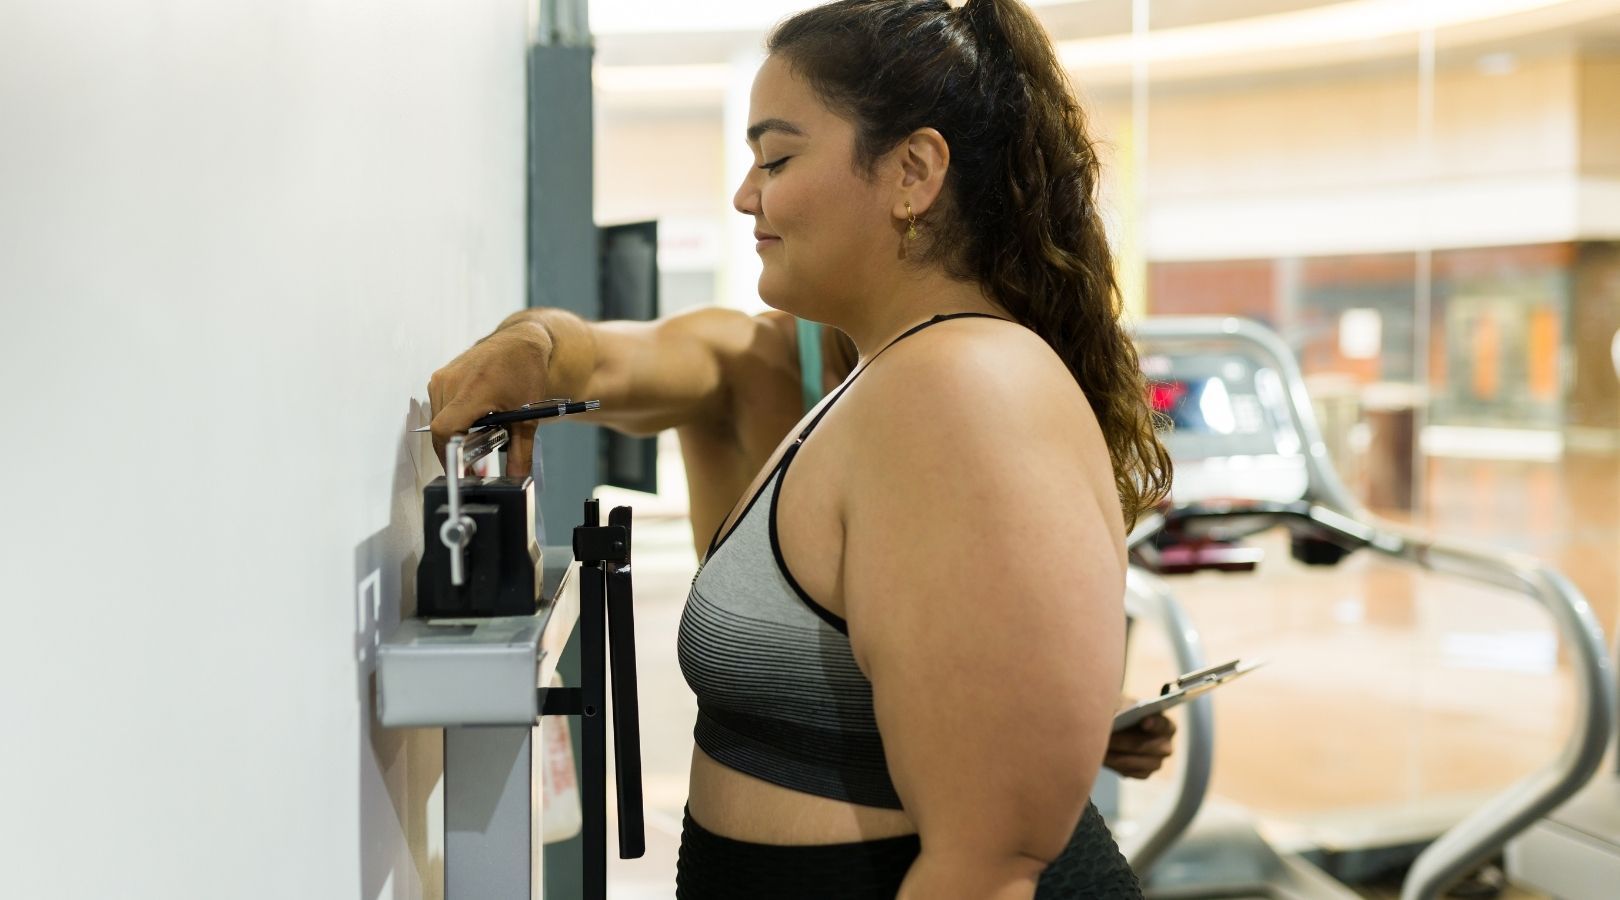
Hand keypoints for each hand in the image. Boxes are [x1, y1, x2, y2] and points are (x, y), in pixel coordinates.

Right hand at [427, 323, 549, 477]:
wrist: (520, 341)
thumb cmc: (526, 371)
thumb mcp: (528, 416)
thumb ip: (520, 452)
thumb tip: (517, 479)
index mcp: (473, 391)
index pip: (446, 430)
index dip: (450, 455)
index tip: (464, 470)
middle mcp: (451, 382)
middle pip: (441, 430)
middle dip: (455, 451)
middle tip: (474, 464)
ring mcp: (443, 378)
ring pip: (438, 420)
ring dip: (453, 436)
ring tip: (475, 441)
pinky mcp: (440, 377)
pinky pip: (438, 407)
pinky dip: (451, 420)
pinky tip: (470, 422)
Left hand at [1104, 707, 1175, 778]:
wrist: (1119, 729)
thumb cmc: (1124, 712)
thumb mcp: (1125, 705)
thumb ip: (1124, 708)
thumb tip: (1116, 714)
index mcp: (1166, 726)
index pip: (1163, 725)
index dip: (1154, 723)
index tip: (1144, 721)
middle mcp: (1165, 746)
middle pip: (1144, 745)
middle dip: (1122, 740)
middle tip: (1105, 734)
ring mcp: (1156, 763)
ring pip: (1133, 761)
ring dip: (1114, 754)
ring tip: (1098, 746)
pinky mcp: (1143, 774)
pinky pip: (1128, 771)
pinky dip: (1113, 764)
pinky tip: (1102, 756)